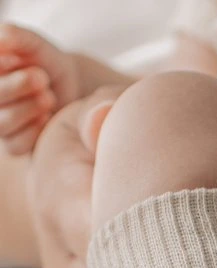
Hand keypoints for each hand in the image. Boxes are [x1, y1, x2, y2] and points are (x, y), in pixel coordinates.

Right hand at [0, 24, 79, 154]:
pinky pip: (16, 144)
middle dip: (18, 86)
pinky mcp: (14, 144)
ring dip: (28, 108)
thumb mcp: (35, 44)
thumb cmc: (47, 64)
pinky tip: (47, 117)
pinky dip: (34, 130)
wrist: (72, 91)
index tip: (18, 60)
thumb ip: (17, 37)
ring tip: (49, 97)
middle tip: (42, 78)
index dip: (1, 68)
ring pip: (3, 123)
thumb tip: (3, 38)